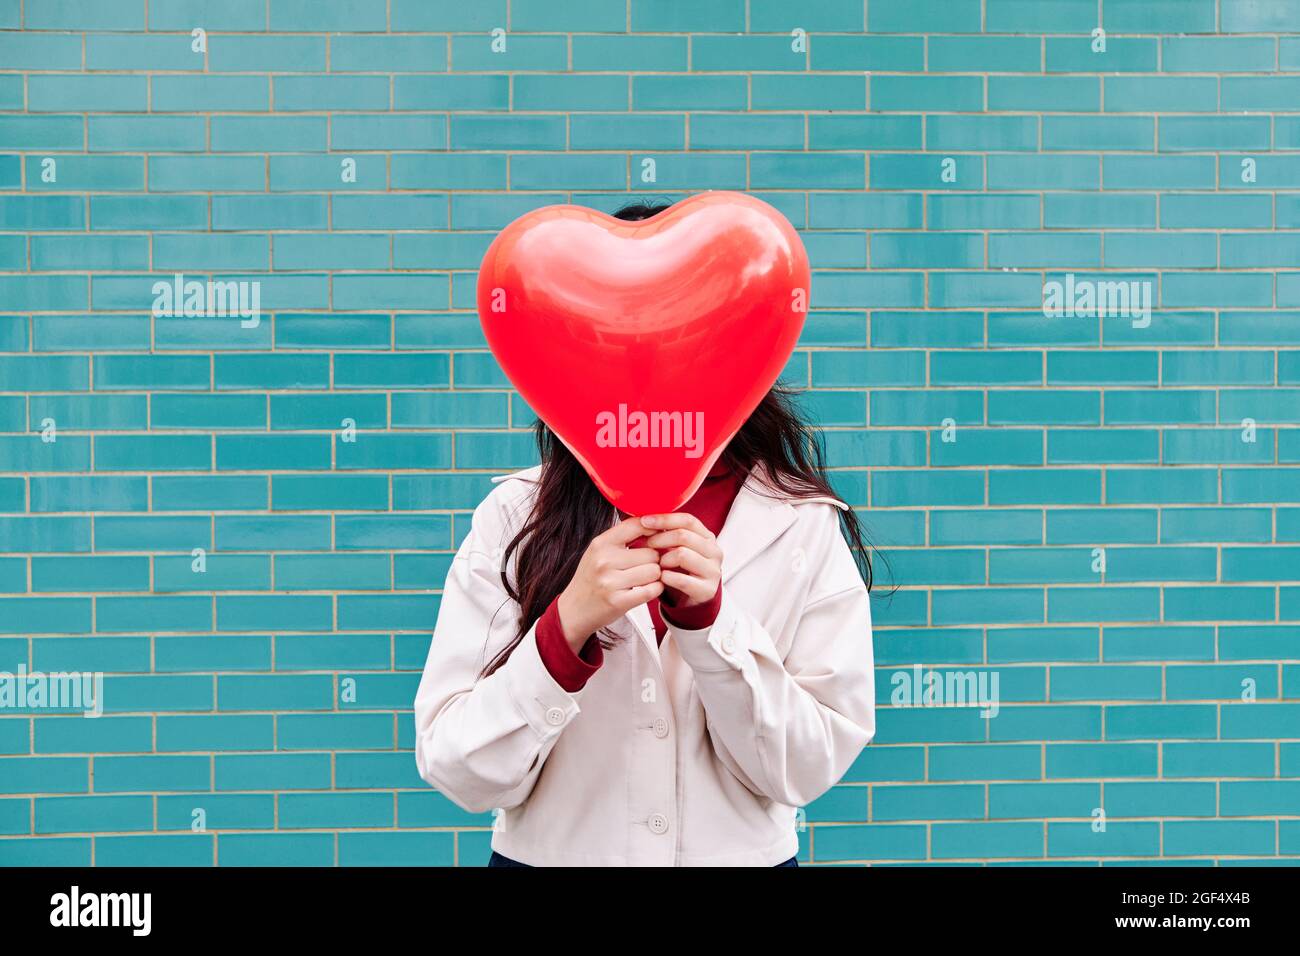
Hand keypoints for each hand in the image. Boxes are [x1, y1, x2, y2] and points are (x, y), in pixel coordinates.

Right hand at [555, 516, 662, 650]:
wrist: (573, 610)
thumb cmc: (590, 579)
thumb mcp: (598, 552)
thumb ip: (622, 538)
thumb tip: (653, 525)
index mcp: (601, 544)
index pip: (636, 525)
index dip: (654, 530)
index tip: (657, 537)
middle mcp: (604, 560)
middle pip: (652, 552)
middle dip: (654, 560)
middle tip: (645, 566)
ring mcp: (610, 582)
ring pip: (654, 571)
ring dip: (655, 576)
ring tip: (643, 579)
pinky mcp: (619, 601)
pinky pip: (652, 590)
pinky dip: (655, 589)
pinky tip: (646, 589)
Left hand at [641, 513, 722, 607]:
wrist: (691, 599)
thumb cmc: (680, 569)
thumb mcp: (676, 548)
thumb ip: (666, 533)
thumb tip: (643, 518)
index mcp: (707, 537)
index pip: (687, 520)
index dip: (665, 519)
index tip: (644, 521)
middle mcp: (714, 551)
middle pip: (683, 536)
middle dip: (659, 539)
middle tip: (646, 545)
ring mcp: (712, 571)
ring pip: (682, 555)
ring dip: (663, 559)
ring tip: (657, 564)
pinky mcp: (707, 590)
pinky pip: (681, 580)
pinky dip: (666, 577)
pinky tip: (661, 577)